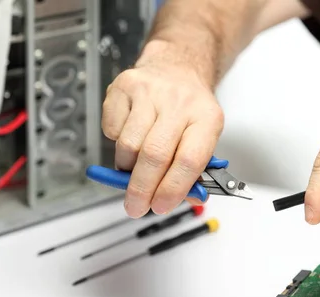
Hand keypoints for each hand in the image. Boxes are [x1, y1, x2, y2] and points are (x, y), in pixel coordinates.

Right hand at [101, 41, 223, 217]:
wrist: (177, 68)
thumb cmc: (190, 110)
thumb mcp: (205, 138)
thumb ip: (195, 172)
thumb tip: (183, 200)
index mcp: (207, 118)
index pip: (189, 161)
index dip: (172, 189)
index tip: (160, 206)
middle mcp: (179, 102)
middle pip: (154, 155)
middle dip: (142, 189)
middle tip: (136, 207)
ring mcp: (149, 92)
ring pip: (129, 145)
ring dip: (128, 168)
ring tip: (135, 170)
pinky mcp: (123, 87)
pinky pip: (112, 130)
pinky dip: (117, 145)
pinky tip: (131, 137)